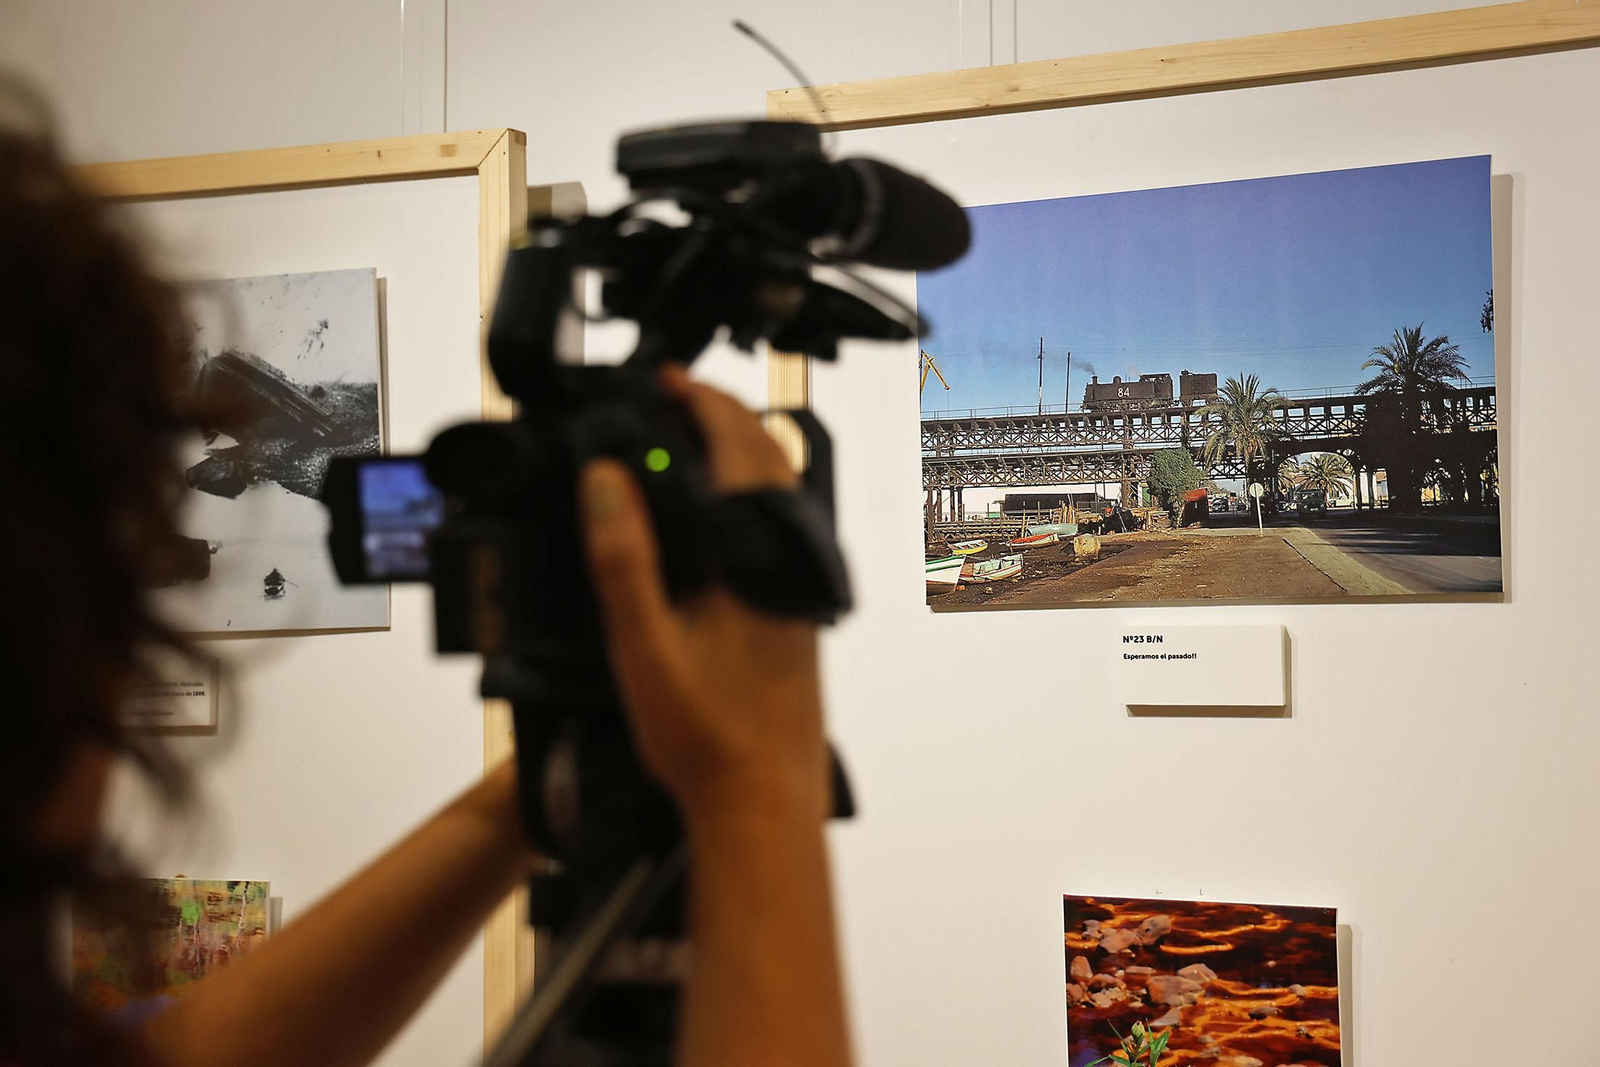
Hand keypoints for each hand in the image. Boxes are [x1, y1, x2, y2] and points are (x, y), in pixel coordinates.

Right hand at [577, 366, 828, 822]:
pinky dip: (746, 499)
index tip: (662, 379)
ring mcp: (799, 587)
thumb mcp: (644, 645)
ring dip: (737, 456)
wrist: (764, 800)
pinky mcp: (798, 611)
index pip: (737, 445)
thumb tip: (605, 478)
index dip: (699, 400)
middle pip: (766, 458)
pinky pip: (778, 530)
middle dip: (720, 417)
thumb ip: (623, 558)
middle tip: (669, 400)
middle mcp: (789, 562)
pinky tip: (713, 525)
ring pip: (778, 495)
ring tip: (685, 446)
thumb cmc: (707, 735)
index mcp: (756, 554)